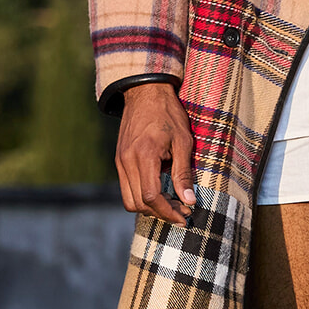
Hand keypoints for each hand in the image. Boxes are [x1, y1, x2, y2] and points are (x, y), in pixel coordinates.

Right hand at [115, 82, 195, 226]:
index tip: (185, 216)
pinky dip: (141, 196)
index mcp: (144, 155)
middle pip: (138, 203)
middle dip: (161, 213)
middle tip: (182, 212)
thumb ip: (183, 173)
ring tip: (172, 205)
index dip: (168, 212)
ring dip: (149, 208)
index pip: (151, 197)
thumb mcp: (183, 141)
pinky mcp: (119, 160)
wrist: (144, 92)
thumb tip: (189, 201)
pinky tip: (160, 192)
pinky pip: (126, 188)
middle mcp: (127, 161)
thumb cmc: (168, 114)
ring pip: (129, 200)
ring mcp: (120, 161)